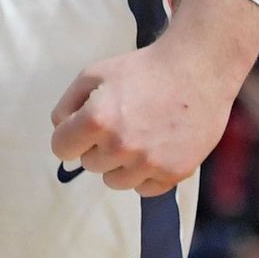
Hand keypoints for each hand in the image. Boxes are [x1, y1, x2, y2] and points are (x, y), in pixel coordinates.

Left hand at [49, 36, 238, 196]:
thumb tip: (61, 130)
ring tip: (137, 136)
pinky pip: (143, 189)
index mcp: (96, 120)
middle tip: (120, 123)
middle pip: (88, 164)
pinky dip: (144, 174)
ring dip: (119, 163)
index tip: (82, 127)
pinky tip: (154, 149)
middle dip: (97, 146)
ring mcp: (149, 163)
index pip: (61, 148)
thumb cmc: (142, 68)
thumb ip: (68, 104)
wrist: (197, 70)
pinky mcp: (174, 173)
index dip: (69, 135)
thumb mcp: (93, 74)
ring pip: (114, 181)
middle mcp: (121, 147)